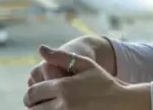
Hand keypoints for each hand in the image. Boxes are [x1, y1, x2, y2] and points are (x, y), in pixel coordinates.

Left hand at [23, 45, 149, 109]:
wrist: (123, 104)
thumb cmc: (104, 82)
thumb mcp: (85, 65)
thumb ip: (61, 56)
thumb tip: (41, 48)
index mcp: (63, 87)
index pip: (33, 93)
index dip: (30, 95)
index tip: (32, 96)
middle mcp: (64, 104)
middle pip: (35, 108)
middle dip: (33, 106)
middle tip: (36, 104)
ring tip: (47, 108)